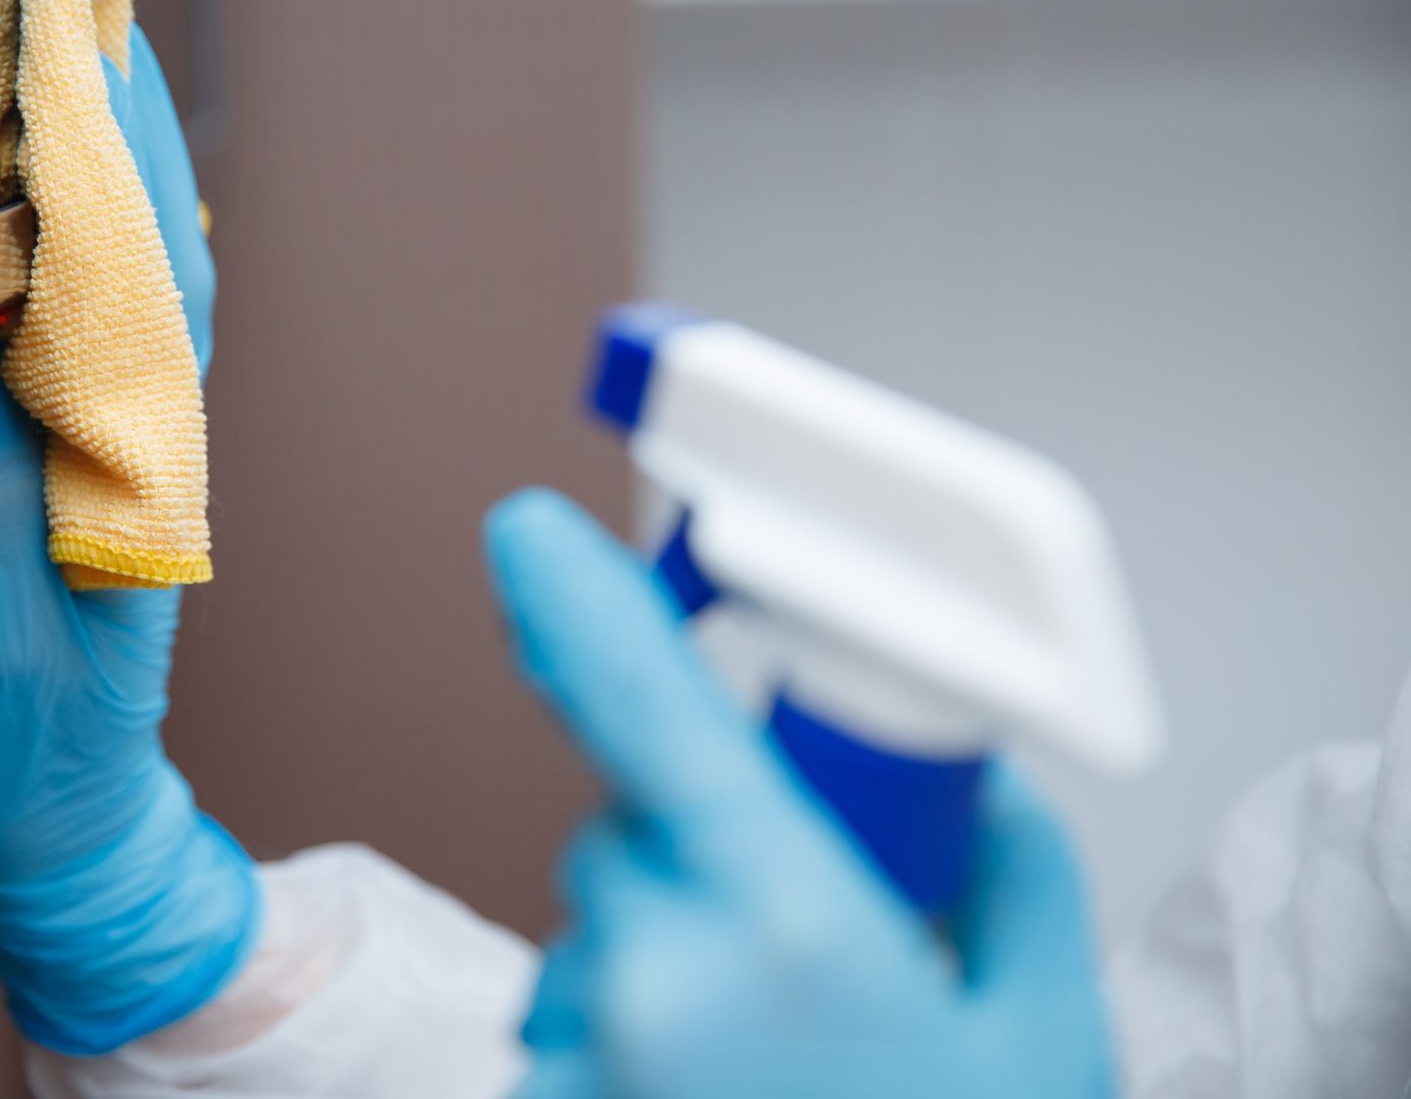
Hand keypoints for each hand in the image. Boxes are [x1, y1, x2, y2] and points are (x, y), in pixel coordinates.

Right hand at [0, 26, 253, 1056]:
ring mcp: (127, 484)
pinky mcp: (95, 504)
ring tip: (92, 109)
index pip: (152, 313)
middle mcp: (150, 472)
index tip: (107, 90)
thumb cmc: (43, 767)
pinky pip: (102, 373)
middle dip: (134, 171)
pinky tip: (74, 243)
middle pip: (158, 294)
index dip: (132, 195)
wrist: (74, 844)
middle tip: (104, 53)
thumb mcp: (5, 641)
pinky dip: (89, 289)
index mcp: (138, 496)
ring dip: (119, 213)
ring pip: (135, 322)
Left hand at [484, 489, 1112, 1098]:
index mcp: (778, 919)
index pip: (640, 699)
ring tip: (781, 1050)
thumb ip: (1011, 876)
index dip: (576, 599)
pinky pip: (579, 1009)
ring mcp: (577, 1051)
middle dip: (708, 835)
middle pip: (634, 821)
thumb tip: (973, 788)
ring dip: (673, 940)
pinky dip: (640, 1022)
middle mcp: (649, 973)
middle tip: (816, 931)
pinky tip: (726, 1085)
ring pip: (607, 919)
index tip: (531, 532)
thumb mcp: (1046, 1035)